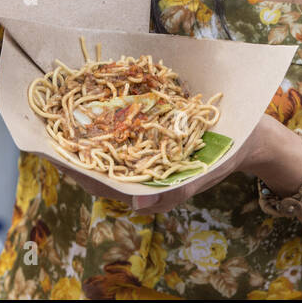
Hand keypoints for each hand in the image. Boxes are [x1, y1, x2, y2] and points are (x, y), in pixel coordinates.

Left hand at [51, 114, 285, 215]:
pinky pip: (126, 122)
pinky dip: (110, 112)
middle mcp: (142, 166)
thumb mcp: (202, 174)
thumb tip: (136, 206)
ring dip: (89, 129)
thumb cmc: (225, 155)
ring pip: (110, 142)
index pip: (105, 182)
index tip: (59, 159)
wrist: (249, 133)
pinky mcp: (152, 127)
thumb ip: (172, 193)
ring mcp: (146, 147)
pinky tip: (94, 96)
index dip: (80, 172)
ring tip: (64, 112)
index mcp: (149, 183)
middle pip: (102, 161)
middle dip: (78, 148)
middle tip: (52, 130)